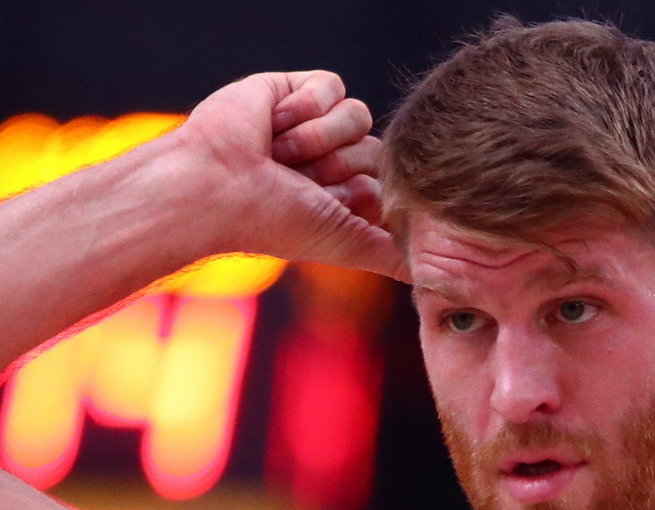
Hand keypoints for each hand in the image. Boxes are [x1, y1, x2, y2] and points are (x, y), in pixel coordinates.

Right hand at [174, 71, 405, 279]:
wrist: (216, 186)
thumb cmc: (273, 223)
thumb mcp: (348, 245)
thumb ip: (393, 257)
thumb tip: (439, 279)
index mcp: (345, 198)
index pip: (390, 183)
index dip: (364, 192)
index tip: (328, 207)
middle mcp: (333, 162)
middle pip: (378, 148)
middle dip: (340, 166)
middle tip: (299, 181)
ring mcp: (316, 125)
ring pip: (360, 115)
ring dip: (318, 139)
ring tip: (280, 155)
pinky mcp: (297, 89)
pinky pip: (333, 86)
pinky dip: (305, 107)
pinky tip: (273, 125)